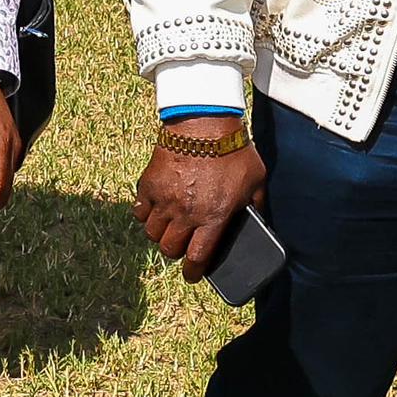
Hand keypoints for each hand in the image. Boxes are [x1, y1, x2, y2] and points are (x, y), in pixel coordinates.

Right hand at [134, 112, 265, 276]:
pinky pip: (139, 211)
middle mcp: (185, 214)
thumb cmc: (234, 151)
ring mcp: (164, 200)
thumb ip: (255, 205)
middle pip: (170, 249)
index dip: (193, 272)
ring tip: (169, 227)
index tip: (192, 274)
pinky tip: (154, 209)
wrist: (204, 122)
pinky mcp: (148, 185)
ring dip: (160, 235)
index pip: (197, 258)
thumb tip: (257, 221)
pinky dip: (145, 214)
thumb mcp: (256, 181)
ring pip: (152, 234)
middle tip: (182, 246)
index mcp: (213, 218)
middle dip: (176, 252)